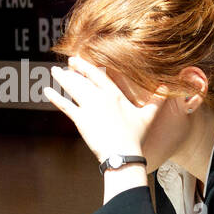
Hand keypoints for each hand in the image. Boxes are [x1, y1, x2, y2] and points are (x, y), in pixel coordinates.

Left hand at [44, 56, 161, 163]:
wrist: (122, 154)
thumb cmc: (135, 136)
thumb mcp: (148, 116)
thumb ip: (156, 101)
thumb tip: (167, 87)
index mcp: (115, 95)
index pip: (99, 75)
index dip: (87, 66)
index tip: (79, 60)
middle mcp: (100, 97)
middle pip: (83, 79)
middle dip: (73, 70)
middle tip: (66, 63)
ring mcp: (89, 108)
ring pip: (72, 89)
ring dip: (62, 79)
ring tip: (54, 71)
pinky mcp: (80, 120)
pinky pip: (65, 106)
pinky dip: (55, 98)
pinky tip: (47, 91)